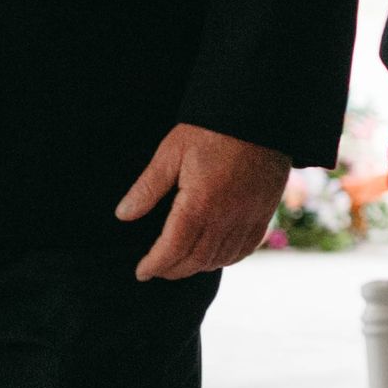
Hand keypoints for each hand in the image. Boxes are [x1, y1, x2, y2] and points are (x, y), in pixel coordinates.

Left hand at [117, 123, 291, 283]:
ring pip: (220, 258)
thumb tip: (123, 215)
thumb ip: (148, 187)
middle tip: (156, 270)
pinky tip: (213, 256)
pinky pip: (245, 248)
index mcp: (200, 203)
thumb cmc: (211, 130)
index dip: (155, 264)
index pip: (173, 248)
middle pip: (197, 259)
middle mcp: (226, 216)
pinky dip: (226, 258)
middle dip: (173, 270)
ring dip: (197, 267)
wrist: (259, 115)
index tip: (141, 272)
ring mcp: (248, 217)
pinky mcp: (264, 212)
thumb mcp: (171, 152)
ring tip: (179, 264)